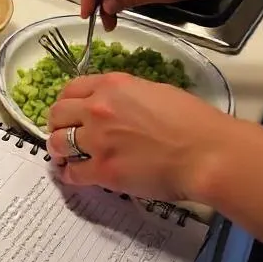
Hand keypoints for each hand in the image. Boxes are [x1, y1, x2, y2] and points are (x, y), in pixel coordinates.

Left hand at [46, 72, 229, 200]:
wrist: (207, 153)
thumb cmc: (193, 122)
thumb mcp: (156, 92)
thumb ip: (127, 96)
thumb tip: (117, 107)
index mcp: (112, 86)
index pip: (71, 89)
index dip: (66, 102)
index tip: (69, 112)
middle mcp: (98, 109)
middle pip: (57, 114)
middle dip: (56, 125)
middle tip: (62, 134)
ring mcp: (97, 140)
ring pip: (57, 143)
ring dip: (57, 150)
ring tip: (64, 156)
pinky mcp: (102, 170)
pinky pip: (72, 173)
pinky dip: (69, 175)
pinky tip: (74, 175)